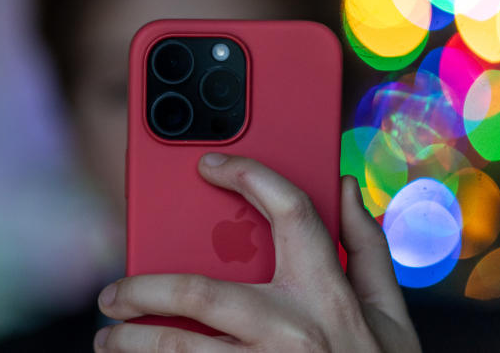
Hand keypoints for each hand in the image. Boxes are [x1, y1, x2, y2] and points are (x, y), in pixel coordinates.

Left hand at [93, 153, 419, 351]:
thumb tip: (343, 185)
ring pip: (180, 349)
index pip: (290, 213)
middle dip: (143, 290)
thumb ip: (368, 247)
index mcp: (329, 295)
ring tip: (107, 339)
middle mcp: (293, 330)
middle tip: (112, 295)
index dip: (250, 176)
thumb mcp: (392, 315)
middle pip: (199, 293)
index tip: (209, 165)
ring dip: (132, 343)